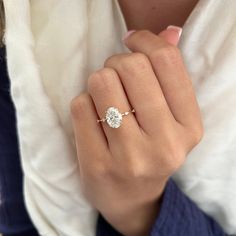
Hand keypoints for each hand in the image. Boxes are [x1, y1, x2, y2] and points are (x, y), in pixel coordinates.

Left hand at [70, 28, 202, 235]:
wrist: (133, 199)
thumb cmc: (151, 151)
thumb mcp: (172, 118)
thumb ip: (169, 74)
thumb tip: (169, 30)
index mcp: (189, 128)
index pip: (166, 62)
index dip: (145, 41)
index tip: (132, 41)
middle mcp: (165, 144)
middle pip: (131, 67)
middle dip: (117, 62)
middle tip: (116, 76)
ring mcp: (130, 157)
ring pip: (102, 82)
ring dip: (99, 82)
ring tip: (105, 99)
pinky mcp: (97, 165)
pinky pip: (81, 106)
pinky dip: (84, 103)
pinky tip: (93, 119)